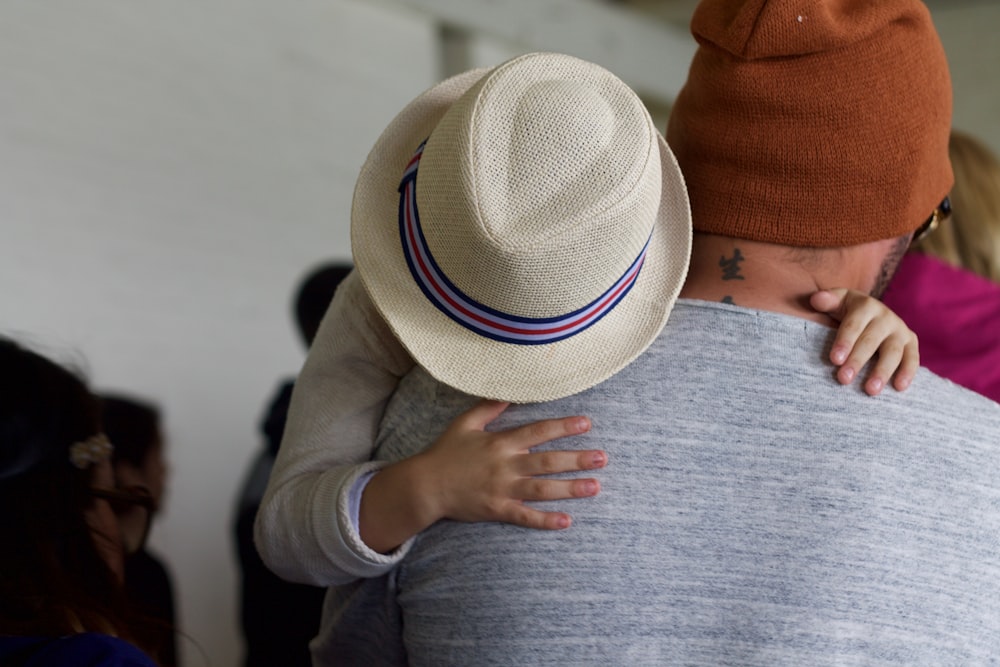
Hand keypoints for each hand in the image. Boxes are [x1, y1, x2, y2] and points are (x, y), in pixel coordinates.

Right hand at [414, 399, 603, 529]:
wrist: (425, 486)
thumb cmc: (445, 452)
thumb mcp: (464, 423)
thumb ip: (488, 407)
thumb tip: (509, 391)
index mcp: (500, 442)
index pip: (538, 431)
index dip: (563, 427)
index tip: (586, 424)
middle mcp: (505, 465)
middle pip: (547, 461)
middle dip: (577, 459)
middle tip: (603, 458)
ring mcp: (502, 489)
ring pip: (542, 489)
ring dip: (570, 488)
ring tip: (595, 487)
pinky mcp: (497, 510)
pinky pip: (524, 516)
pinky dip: (545, 520)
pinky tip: (566, 521)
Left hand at [810, 288, 918, 395]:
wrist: (871, 313)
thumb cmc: (847, 311)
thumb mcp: (837, 302)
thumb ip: (826, 301)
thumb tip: (816, 299)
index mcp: (866, 306)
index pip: (854, 325)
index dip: (844, 342)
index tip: (834, 360)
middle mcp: (885, 317)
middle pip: (871, 340)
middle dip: (857, 360)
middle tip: (844, 379)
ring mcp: (900, 330)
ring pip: (893, 352)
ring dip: (882, 371)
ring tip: (870, 390)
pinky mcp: (910, 343)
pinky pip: (912, 358)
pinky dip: (907, 372)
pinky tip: (899, 387)